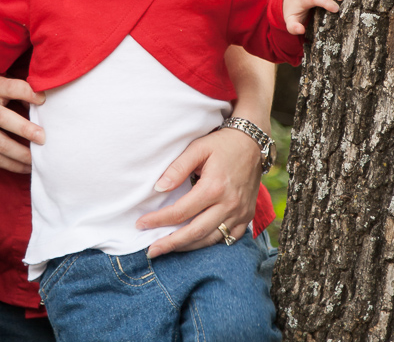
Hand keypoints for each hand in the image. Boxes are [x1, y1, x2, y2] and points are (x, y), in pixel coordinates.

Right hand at [0, 68, 45, 172]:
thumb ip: (15, 90)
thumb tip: (41, 101)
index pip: (12, 88)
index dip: (28, 92)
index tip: (43, 99)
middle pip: (5, 120)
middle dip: (25, 130)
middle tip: (43, 138)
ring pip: (0, 145)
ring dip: (22, 155)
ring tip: (39, 159)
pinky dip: (11, 165)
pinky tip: (26, 168)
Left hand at [136, 127, 261, 257]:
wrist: (252, 142)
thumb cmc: (221, 143)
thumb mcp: (197, 148)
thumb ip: (177, 168)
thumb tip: (159, 188)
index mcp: (214, 188)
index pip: (180, 211)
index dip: (159, 220)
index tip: (141, 224)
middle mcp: (228, 204)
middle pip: (195, 232)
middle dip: (170, 243)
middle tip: (151, 250)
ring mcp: (240, 213)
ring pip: (211, 239)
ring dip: (188, 247)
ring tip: (168, 248)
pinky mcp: (247, 216)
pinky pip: (229, 238)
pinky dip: (210, 243)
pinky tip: (196, 243)